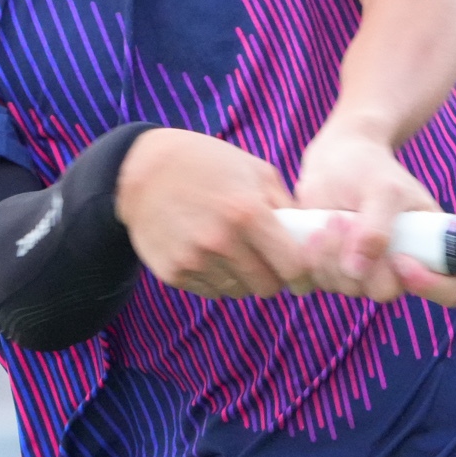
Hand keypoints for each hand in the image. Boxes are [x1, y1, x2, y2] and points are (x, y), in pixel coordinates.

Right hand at [115, 129, 312, 300]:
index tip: (303, 278)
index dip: (303, 277)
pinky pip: (210, 291)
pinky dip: (216, 280)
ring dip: (243, 279)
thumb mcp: (256, 171)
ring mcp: (195, 260)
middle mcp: (222, 241)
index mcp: (248, 214)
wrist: (143, 170)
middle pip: (267, 287)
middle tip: (268, 263)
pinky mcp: (173, 272)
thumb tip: (312, 240)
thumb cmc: (208, 164)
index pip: (292, 267)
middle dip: (273, 278)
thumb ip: (288, 206)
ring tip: (233, 251)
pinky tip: (208, 253)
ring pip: (238, 292)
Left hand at [293, 121, 455, 307]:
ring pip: (349, 288)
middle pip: (386, 291)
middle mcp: (398, 266)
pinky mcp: (332, 271)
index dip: (432, 286)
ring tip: (331, 217)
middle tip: (344, 220)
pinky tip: (314, 232)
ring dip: (333, 255)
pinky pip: (319, 284)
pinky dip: (312, 260)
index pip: (450, 288)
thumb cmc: (368, 168)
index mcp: (429, 246)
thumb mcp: (382, 188)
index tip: (401, 261)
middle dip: (362, 260)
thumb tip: (358, 269)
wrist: (333, 159)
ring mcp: (365, 272)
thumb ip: (376, 227)